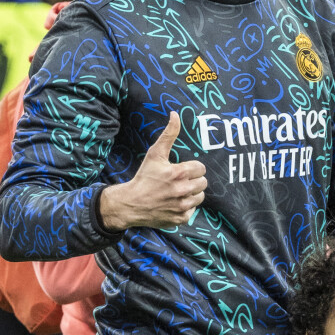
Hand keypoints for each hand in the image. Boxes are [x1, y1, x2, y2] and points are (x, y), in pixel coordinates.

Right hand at [99, 111, 206, 230]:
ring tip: (178, 191)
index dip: (192, 168)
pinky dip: (186, 206)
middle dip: (193, 180)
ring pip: (200, 196)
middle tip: (180, 180)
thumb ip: (169, 134)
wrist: (131, 203)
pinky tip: (174, 202)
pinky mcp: (180, 219)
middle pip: (203, 182)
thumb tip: (175, 114)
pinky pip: (193, 210)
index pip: (201, 168)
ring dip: (192, 193)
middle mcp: (182, 191)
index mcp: (179, 173)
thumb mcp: (155, 153)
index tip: (181, 170)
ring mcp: (182, 207)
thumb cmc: (144, 177)